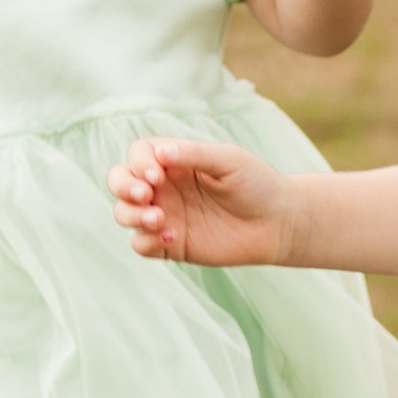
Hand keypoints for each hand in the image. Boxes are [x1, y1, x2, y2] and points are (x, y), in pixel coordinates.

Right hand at [111, 134, 296, 266]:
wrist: (277, 223)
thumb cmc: (256, 184)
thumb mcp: (228, 161)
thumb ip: (194, 154)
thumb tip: (159, 153)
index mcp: (174, 161)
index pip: (138, 155)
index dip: (138, 164)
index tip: (157, 176)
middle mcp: (164, 187)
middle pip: (119, 181)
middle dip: (123, 187)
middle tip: (146, 195)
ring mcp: (165, 216)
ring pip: (123, 213)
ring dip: (131, 215)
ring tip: (159, 219)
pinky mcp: (171, 245)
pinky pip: (141, 244)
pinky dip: (147, 241)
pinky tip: (173, 237)